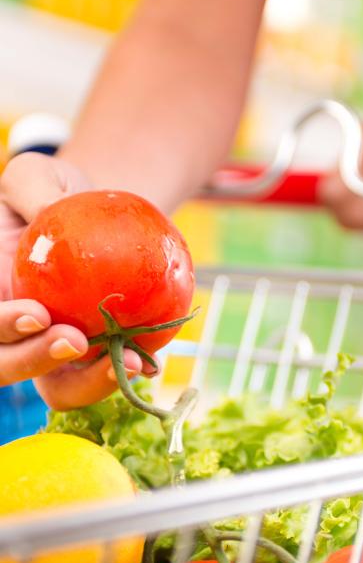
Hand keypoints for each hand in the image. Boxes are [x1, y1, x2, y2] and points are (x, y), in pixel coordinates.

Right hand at [0, 153, 149, 409]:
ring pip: (56, 387)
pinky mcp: (91, 354)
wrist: (90, 213)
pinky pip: (99, 377)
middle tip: (75, 341)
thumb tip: (51, 212)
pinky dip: (121, 376)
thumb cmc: (53, 192)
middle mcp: (12, 330)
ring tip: (125, 365)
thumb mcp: (35, 175)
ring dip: (86, 385)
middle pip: (6, 366)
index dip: (1, 326)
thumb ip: (32, 188)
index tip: (37, 315)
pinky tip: (147, 363)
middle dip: (33, 361)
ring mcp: (50, 348)